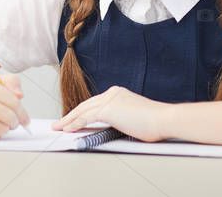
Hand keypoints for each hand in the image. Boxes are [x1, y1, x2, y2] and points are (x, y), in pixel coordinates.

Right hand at [0, 73, 30, 140]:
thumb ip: (11, 82)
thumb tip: (20, 95)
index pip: (13, 101)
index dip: (23, 113)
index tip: (25, 119)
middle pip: (8, 116)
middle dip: (15, 122)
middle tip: (14, 123)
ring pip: (1, 129)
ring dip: (5, 129)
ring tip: (1, 124)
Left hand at [53, 86, 170, 141]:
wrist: (163, 119)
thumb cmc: (154, 122)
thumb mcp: (133, 117)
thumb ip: (121, 119)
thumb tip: (113, 128)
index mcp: (119, 93)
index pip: (95, 103)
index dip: (82, 111)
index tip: (73, 119)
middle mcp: (112, 93)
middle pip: (86, 105)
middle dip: (71, 115)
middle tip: (60, 123)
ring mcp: (109, 99)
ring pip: (82, 110)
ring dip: (69, 120)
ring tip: (59, 127)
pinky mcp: (107, 109)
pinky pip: (85, 117)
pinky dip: (74, 123)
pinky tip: (67, 128)